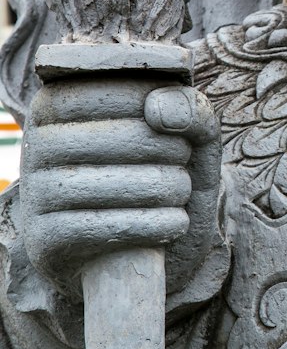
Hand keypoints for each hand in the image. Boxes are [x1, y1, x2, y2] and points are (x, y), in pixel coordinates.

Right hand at [21, 75, 220, 299]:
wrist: (134, 258)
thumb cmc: (158, 178)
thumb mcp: (186, 139)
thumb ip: (188, 108)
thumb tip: (159, 109)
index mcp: (59, 104)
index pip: (117, 90)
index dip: (162, 111)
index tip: (180, 133)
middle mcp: (37, 144)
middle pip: (124, 137)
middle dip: (173, 153)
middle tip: (184, 169)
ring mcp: (36, 192)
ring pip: (115, 183)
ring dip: (169, 190)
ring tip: (179, 194)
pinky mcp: (43, 239)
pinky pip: (102, 227)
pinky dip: (153, 225)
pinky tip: (173, 223)